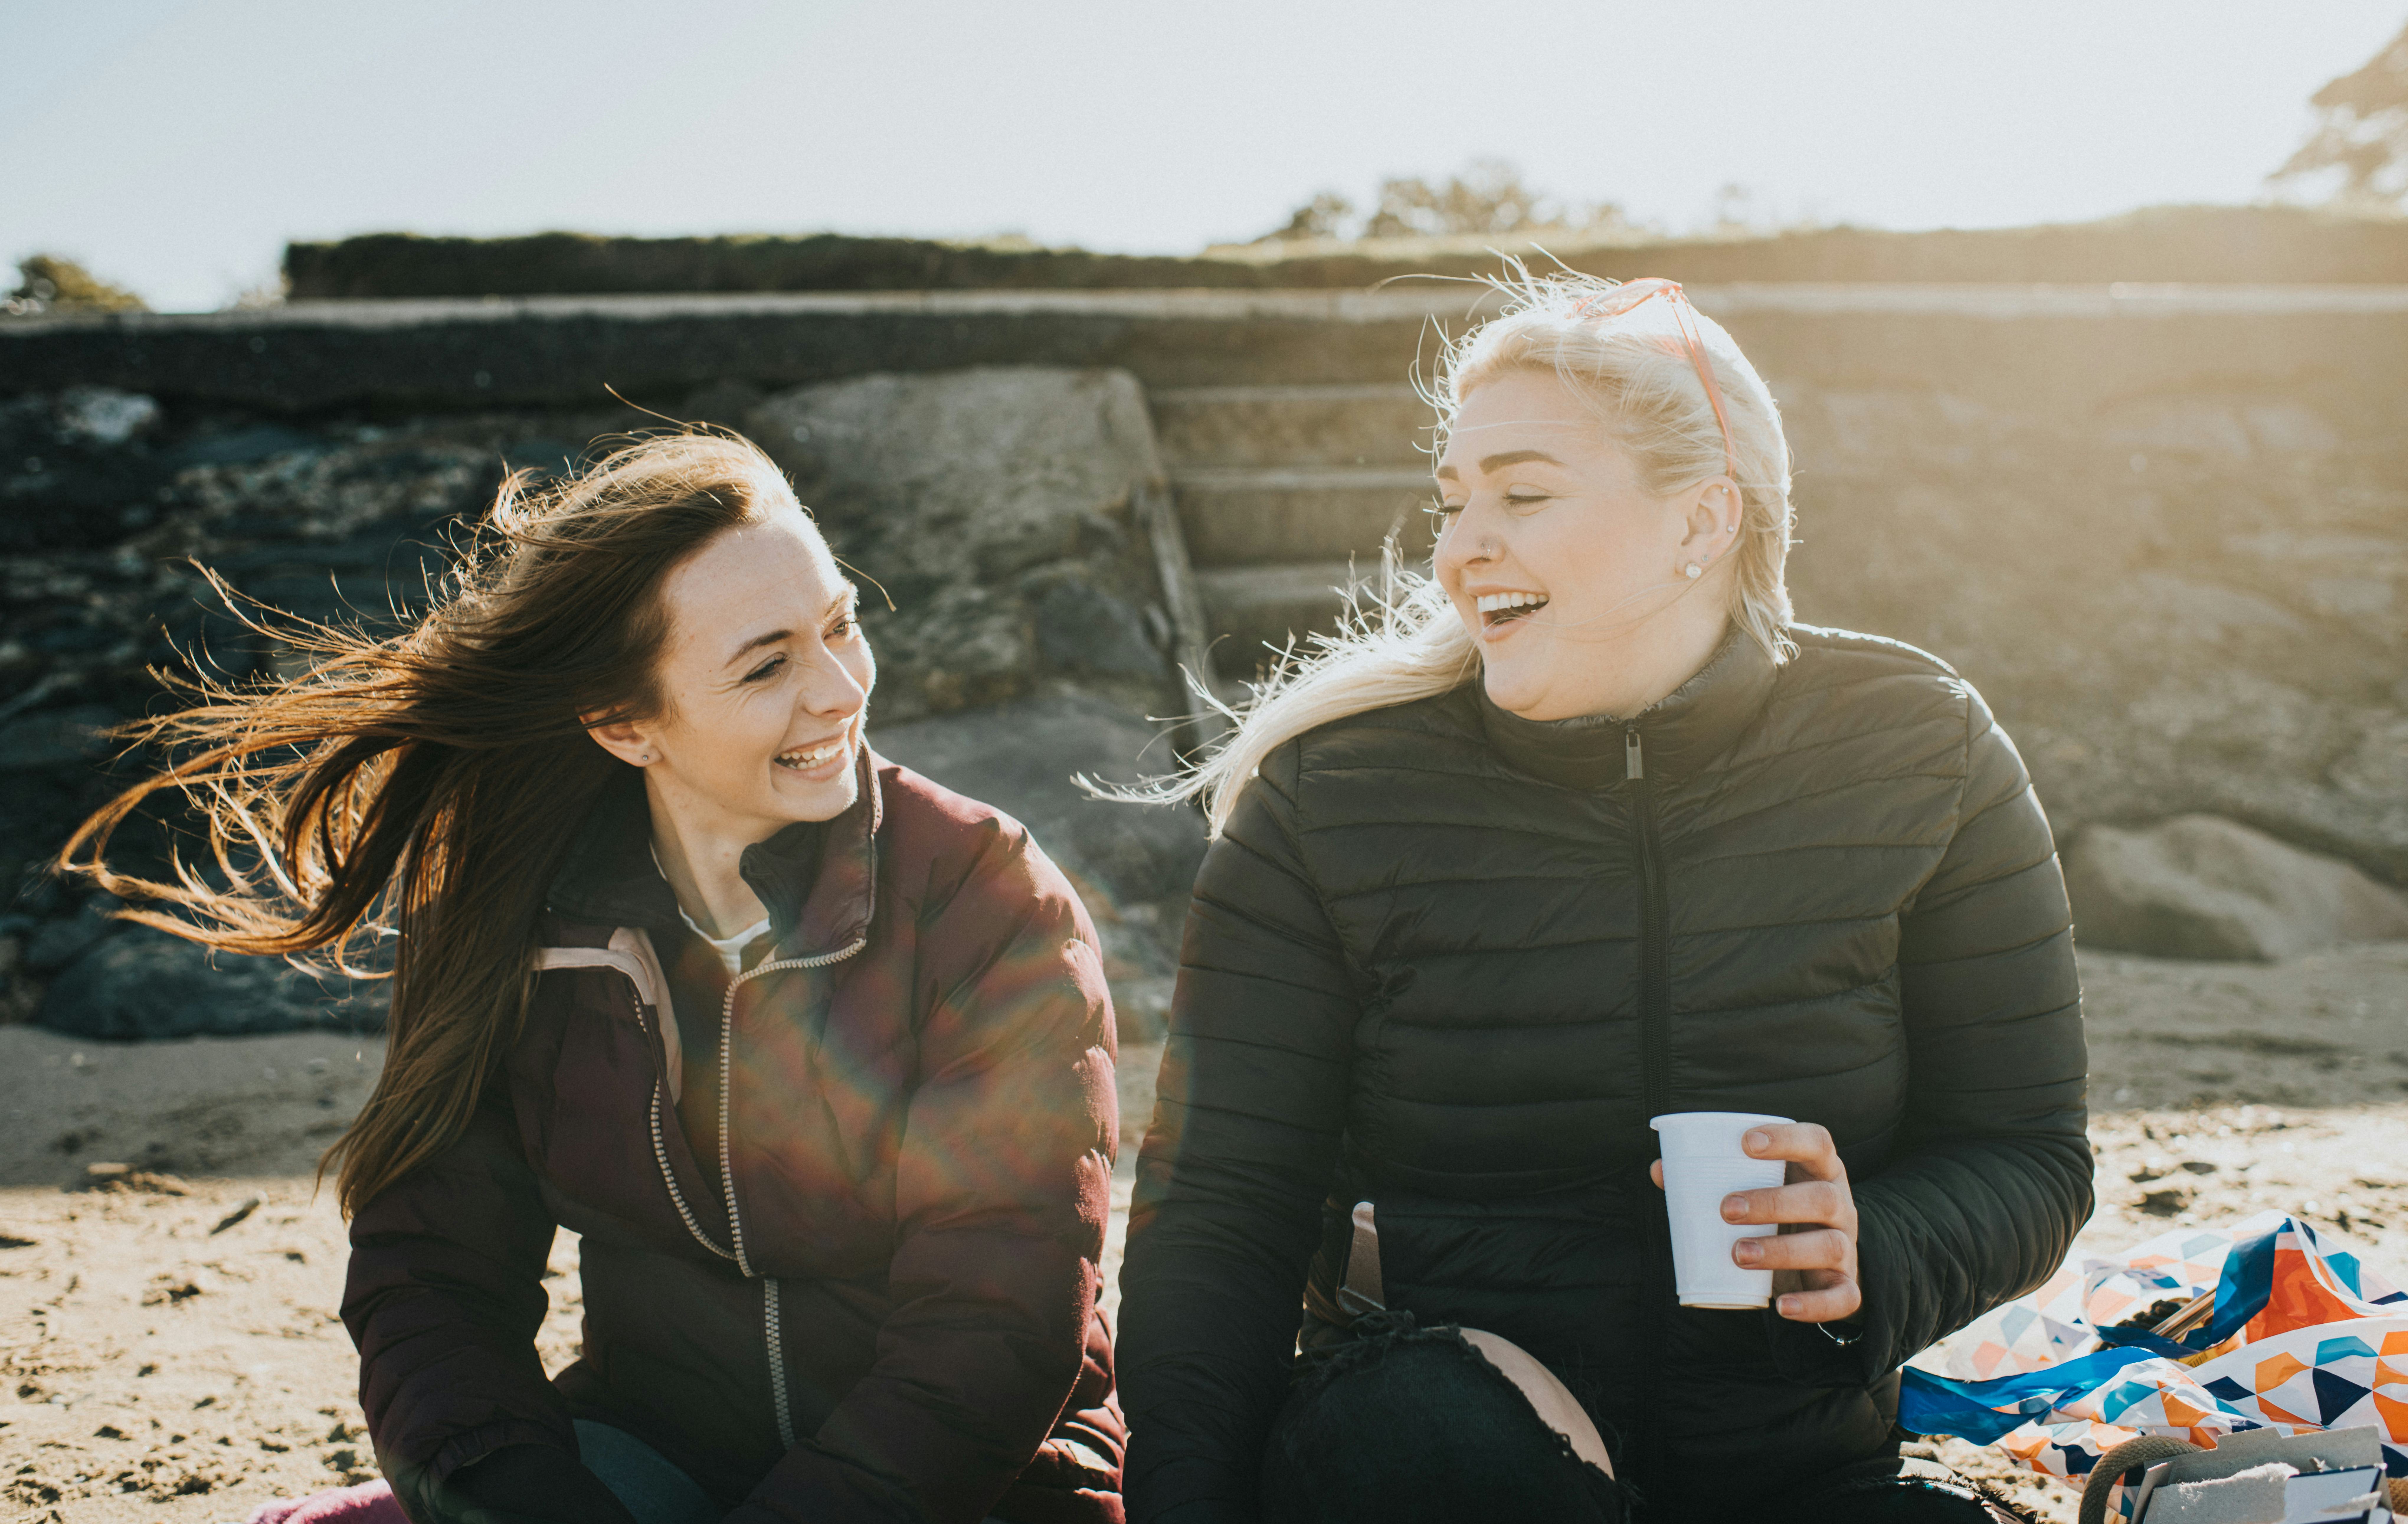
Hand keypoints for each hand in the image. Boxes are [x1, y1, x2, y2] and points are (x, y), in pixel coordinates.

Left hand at [1649, 1122, 1860, 1322]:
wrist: (1820, 1261)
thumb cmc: (1778, 1214)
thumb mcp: (1757, 1189)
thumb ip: (1712, 1178)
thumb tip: (1660, 1170)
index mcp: (1819, 1171)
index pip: (1817, 1142)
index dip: (1787, 1138)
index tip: (1746, 1143)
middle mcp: (1840, 1205)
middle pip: (1822, 1197)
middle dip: (1773, 1203)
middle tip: (1726, 1209)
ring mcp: (1847, 1245)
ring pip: (1829, 1246)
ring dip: (1782, 1251)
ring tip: (1738, 1254)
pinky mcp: (1845, 1284)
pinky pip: (1843, 1297)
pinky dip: (1814, 1305)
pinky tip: (1781, 1307)